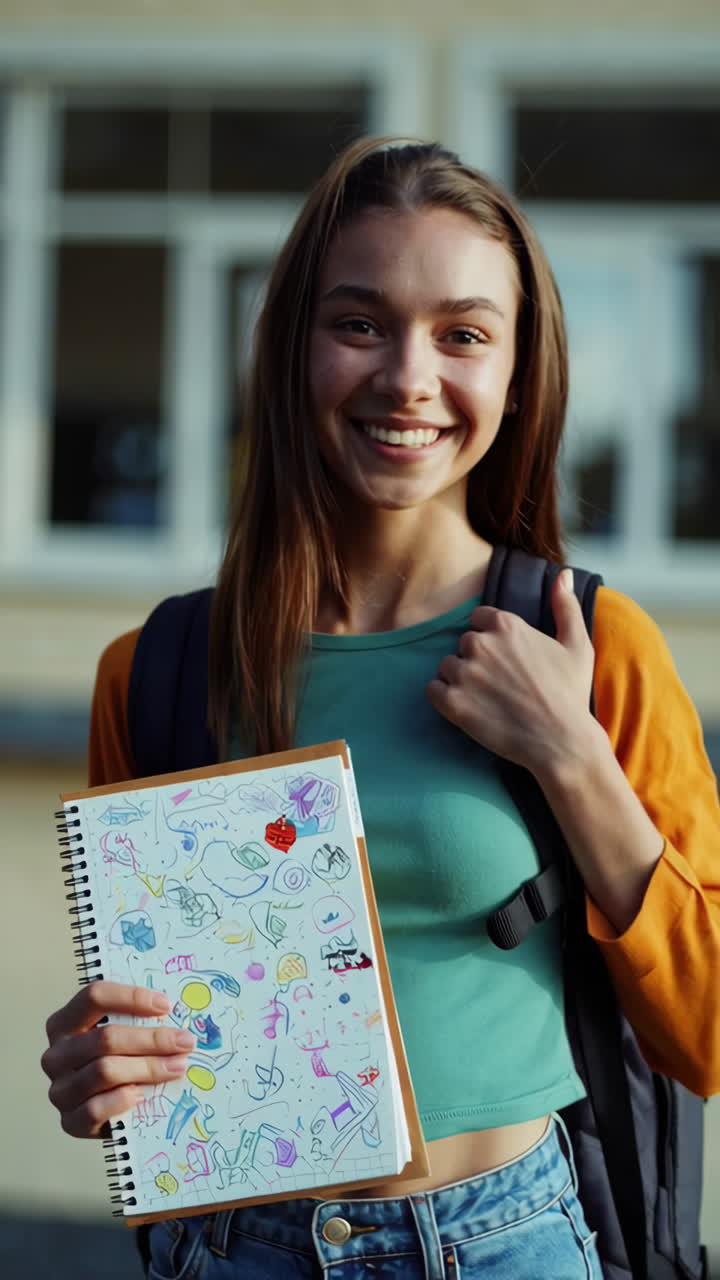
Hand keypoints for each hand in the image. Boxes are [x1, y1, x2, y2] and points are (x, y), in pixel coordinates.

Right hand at [41, 982, 194, 1137]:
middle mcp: (56, 1054)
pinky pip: (95, 1109)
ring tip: (177, 1067)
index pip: (94, 997)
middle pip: (105, 1038)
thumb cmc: (116, 1061)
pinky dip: (123, 1099)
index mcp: (64, 1022)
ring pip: (104, 1071)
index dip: (132, 998)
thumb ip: (137, 1020)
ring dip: (147, 1068)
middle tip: (185, 1042)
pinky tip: (143, 1094)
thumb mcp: (122, 1033)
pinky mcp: (69, 1121)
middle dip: (152, 1039)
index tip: (166, 1006)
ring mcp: (60, 1089)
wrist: (104, 1110)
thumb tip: (173, 1010)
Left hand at [426, 569, 596, 776]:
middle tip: (499, 684)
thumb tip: (564, 573)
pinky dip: (444, 698)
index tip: (505, 659)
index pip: (478, 619)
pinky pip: (433, 690)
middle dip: (477, 660)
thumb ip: (566, 605)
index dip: (490, 638)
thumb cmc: (571, 694)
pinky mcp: (453, 703)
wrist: (562, 741)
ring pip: (447, 667)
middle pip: (463, 644)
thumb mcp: (578, 644)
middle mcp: (481, 645)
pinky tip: (467, 708)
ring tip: (486, 698)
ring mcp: (465, 674)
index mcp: (506, 625)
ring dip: (460, 680)